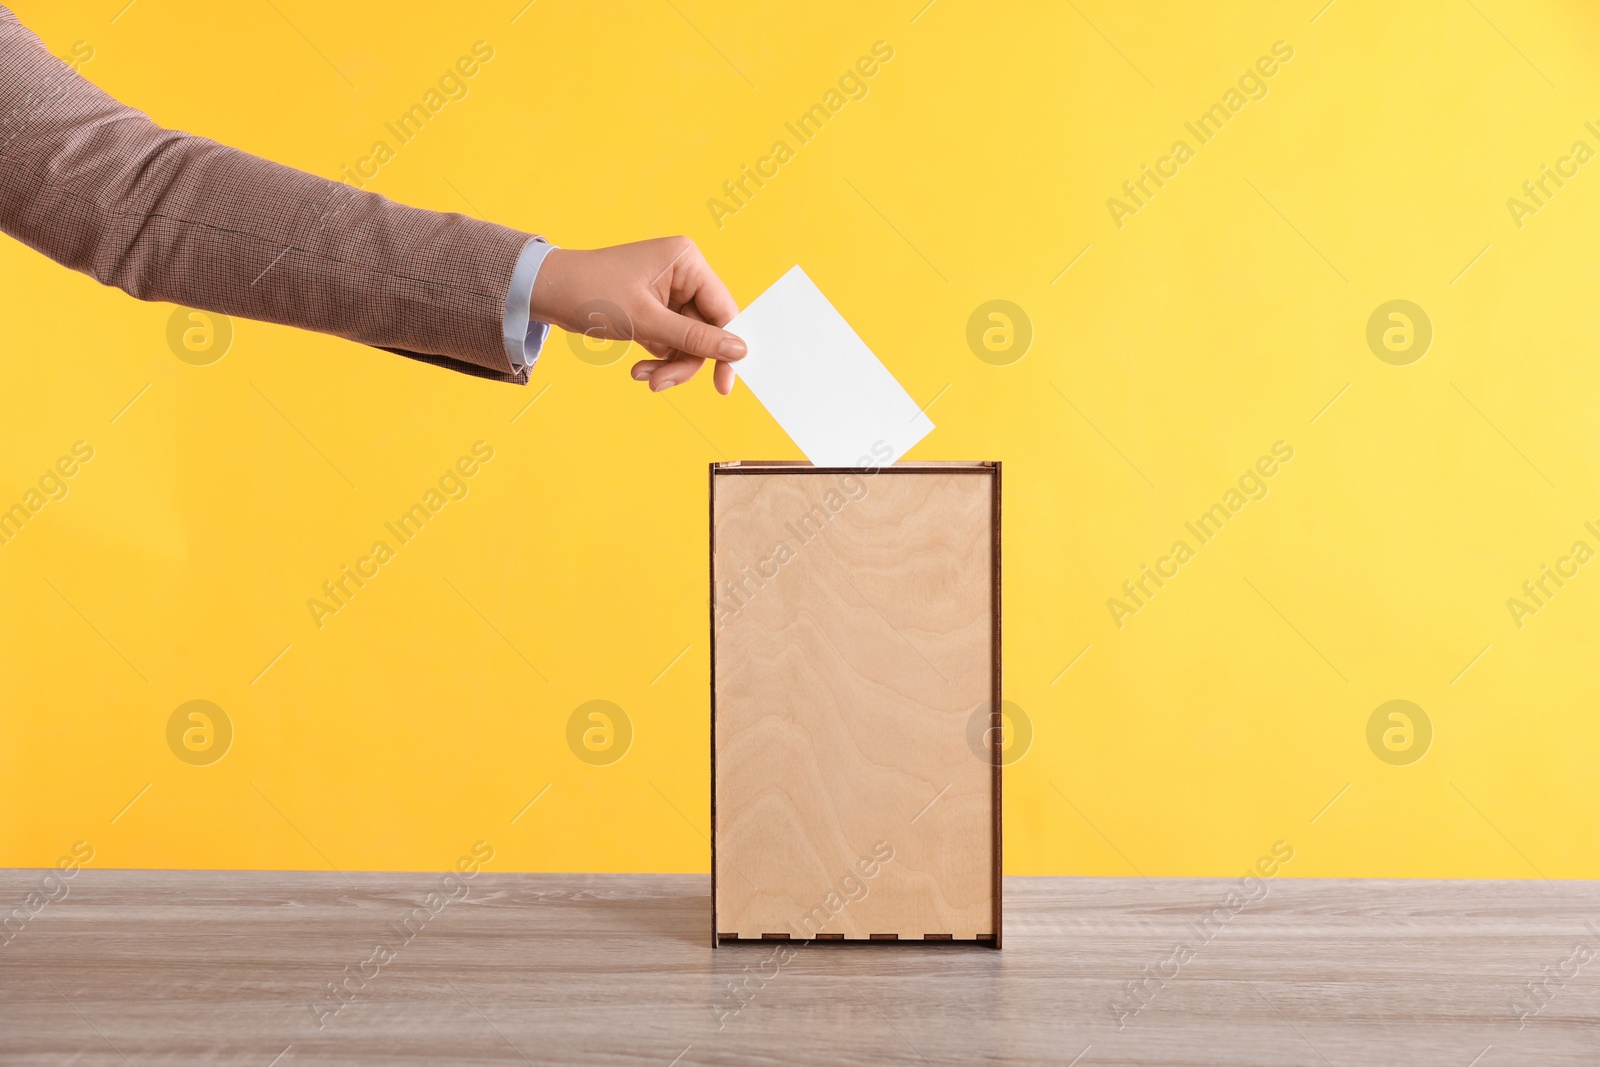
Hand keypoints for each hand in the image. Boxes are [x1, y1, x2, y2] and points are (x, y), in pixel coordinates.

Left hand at [529, 237, 746, 394]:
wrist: (546, 292)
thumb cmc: (591, 292)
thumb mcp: (645, 320)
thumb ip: (694, 338)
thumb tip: (739, 350)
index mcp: (687, 261)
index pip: (722, 310)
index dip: (725, 348)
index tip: (723, 384)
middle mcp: (683, 274)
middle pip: (706, 330)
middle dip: (685, 361)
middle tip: (661, 384)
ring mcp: (669, 293)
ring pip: (689, 341)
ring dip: (671, 365)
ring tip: (645, 377)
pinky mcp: (655, 309)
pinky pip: (672, 342)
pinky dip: (660, 359)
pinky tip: (639, 369)